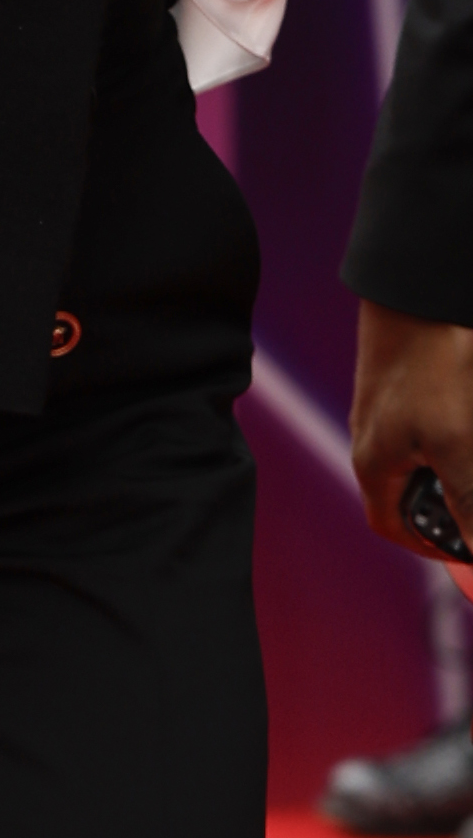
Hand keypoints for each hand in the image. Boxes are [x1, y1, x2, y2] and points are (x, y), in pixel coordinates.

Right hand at [349, 296, 472, 551]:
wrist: (420, 289)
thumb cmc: (431, 364)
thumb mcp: (455, 443)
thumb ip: (468, 500)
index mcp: (375, 463)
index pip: (393, 524)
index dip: (431, 544)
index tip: (470, 548)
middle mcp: (378, 439)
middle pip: (416, 489)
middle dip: (455, 500)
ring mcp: (394, 409)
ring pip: (434, 454)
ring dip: (461, 465)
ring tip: (472, 445)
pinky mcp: (414, 382)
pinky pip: (442, 424)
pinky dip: (461, 433)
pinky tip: (467, 415)